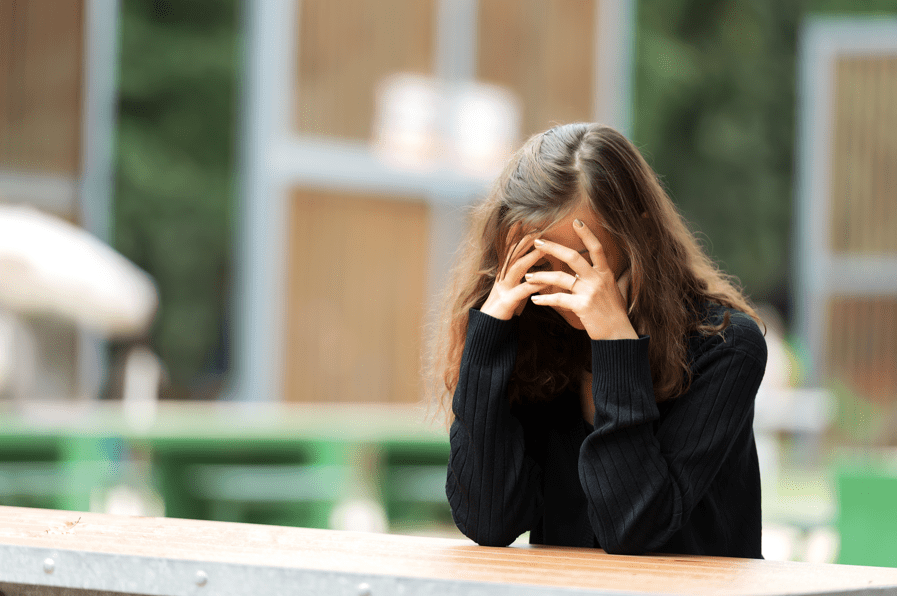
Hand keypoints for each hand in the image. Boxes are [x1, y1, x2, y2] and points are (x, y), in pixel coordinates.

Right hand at [480, 231, 546, 319]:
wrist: (489, 326)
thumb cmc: (506, 306)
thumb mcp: (514, 286)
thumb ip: (524, 275)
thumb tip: (540, 265)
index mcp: (504, 271)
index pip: (510, 249)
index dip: (516, 235)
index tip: (526, 221)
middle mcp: (502, 276)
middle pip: (513, 253)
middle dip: (524, 240)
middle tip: (538, 228)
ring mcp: (503, 288)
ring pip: (517, 269)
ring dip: (530, 258)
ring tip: (544, 250)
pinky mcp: (507, 301)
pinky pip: (522, 291)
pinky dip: (534, 285)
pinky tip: (545, 281)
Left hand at [526, 219, 637, 339]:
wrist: (618, 335)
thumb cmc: (617, 313)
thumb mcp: (621, 291)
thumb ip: (623, 278)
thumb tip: (629, 269)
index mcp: (605, 273)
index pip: (597, 248)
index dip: (587, 233)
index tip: (576, 221)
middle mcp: (597, 279)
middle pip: (573, 256)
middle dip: (553, 248)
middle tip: (537, 242)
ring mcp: (589, 292)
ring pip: (561, 277)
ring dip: (541, 276)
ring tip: (528, 276)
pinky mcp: (581, 306)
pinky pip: (558, 299)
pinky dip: (544, 299)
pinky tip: (534, 300)